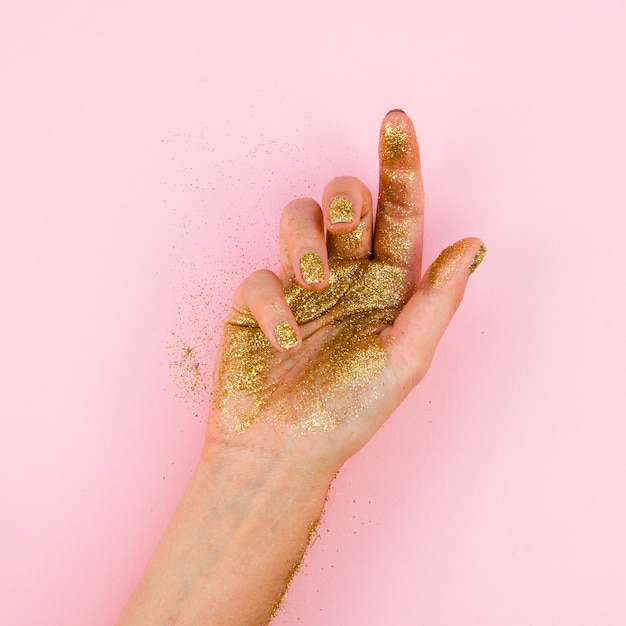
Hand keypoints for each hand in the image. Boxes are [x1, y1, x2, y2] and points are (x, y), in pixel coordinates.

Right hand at [207, 110, 485, 472]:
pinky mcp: (255, 302)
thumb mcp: (405, 361)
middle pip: (346, 203)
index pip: (400, 214)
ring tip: (313, 281)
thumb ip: (436, 302)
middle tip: (350, 223)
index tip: (397, 121)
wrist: (282, 454)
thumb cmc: (348, 413)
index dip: (400, 166)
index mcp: (386, 286)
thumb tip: (472, 245)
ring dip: (306, 241)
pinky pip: (259, 277)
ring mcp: (298, 286)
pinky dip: (272, 303)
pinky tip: (284, 339)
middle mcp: (345, 277)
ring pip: (298, 220)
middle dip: (347, 197)